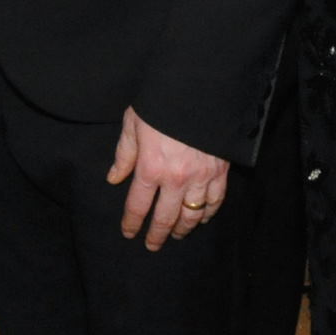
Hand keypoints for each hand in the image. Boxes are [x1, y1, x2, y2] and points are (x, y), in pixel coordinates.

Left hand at [107, 109, 229, 250]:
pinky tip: (202, 218)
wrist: (199, 89)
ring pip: (191, 215)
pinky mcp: (220, 172)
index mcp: (151, 167)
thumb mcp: (134, 123)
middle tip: (152, 245)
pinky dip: (208, 214)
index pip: (138, 205)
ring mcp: (201, 178)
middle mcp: (176, 179)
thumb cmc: (161, 102)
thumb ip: (124, 154)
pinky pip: (215, 201)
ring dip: (182, 229)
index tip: (129, 233)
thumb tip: (114, 178)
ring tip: (176, 235)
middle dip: (156, 235)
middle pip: (165, 217)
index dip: (132, 222)